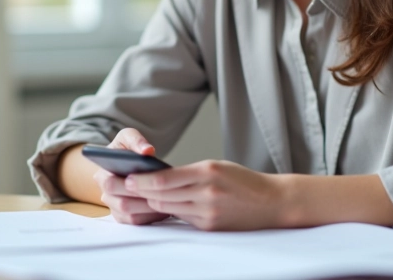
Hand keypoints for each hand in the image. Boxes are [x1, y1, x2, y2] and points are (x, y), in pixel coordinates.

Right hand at [92, 128, 169, 225]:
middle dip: (144, 198)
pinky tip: (165, 207)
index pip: (110, 183)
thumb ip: (136, 140)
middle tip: (165, 192)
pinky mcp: (124, 218)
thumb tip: (147, 151)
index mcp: (102, 174)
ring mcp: (114, 208)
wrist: (125, 165)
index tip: (149, 178)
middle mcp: (105, 194)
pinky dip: (151, 217)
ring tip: (168, 199)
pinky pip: (137, 222)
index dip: (130, 184)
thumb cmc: (125, 150)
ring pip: (131, 215)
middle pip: (122, 203)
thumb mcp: (128, 137)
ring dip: (150, 209)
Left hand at [124, 160, 285, 230]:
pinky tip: (159, 207)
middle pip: (162, 195)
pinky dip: (169, 212)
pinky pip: (182, 218)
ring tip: (134, 198)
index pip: (164, 178)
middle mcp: (206, 192)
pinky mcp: (210, 226)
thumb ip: (190, 173)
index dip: (142, 179)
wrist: (272, 202)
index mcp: (207, 172)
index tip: (127, 177)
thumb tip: (159, 177)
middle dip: (139, 192)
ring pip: (168, 208)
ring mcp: (208, 212)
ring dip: (150, 203)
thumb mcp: (217, 167)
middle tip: (120, 187)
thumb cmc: (243, 181)